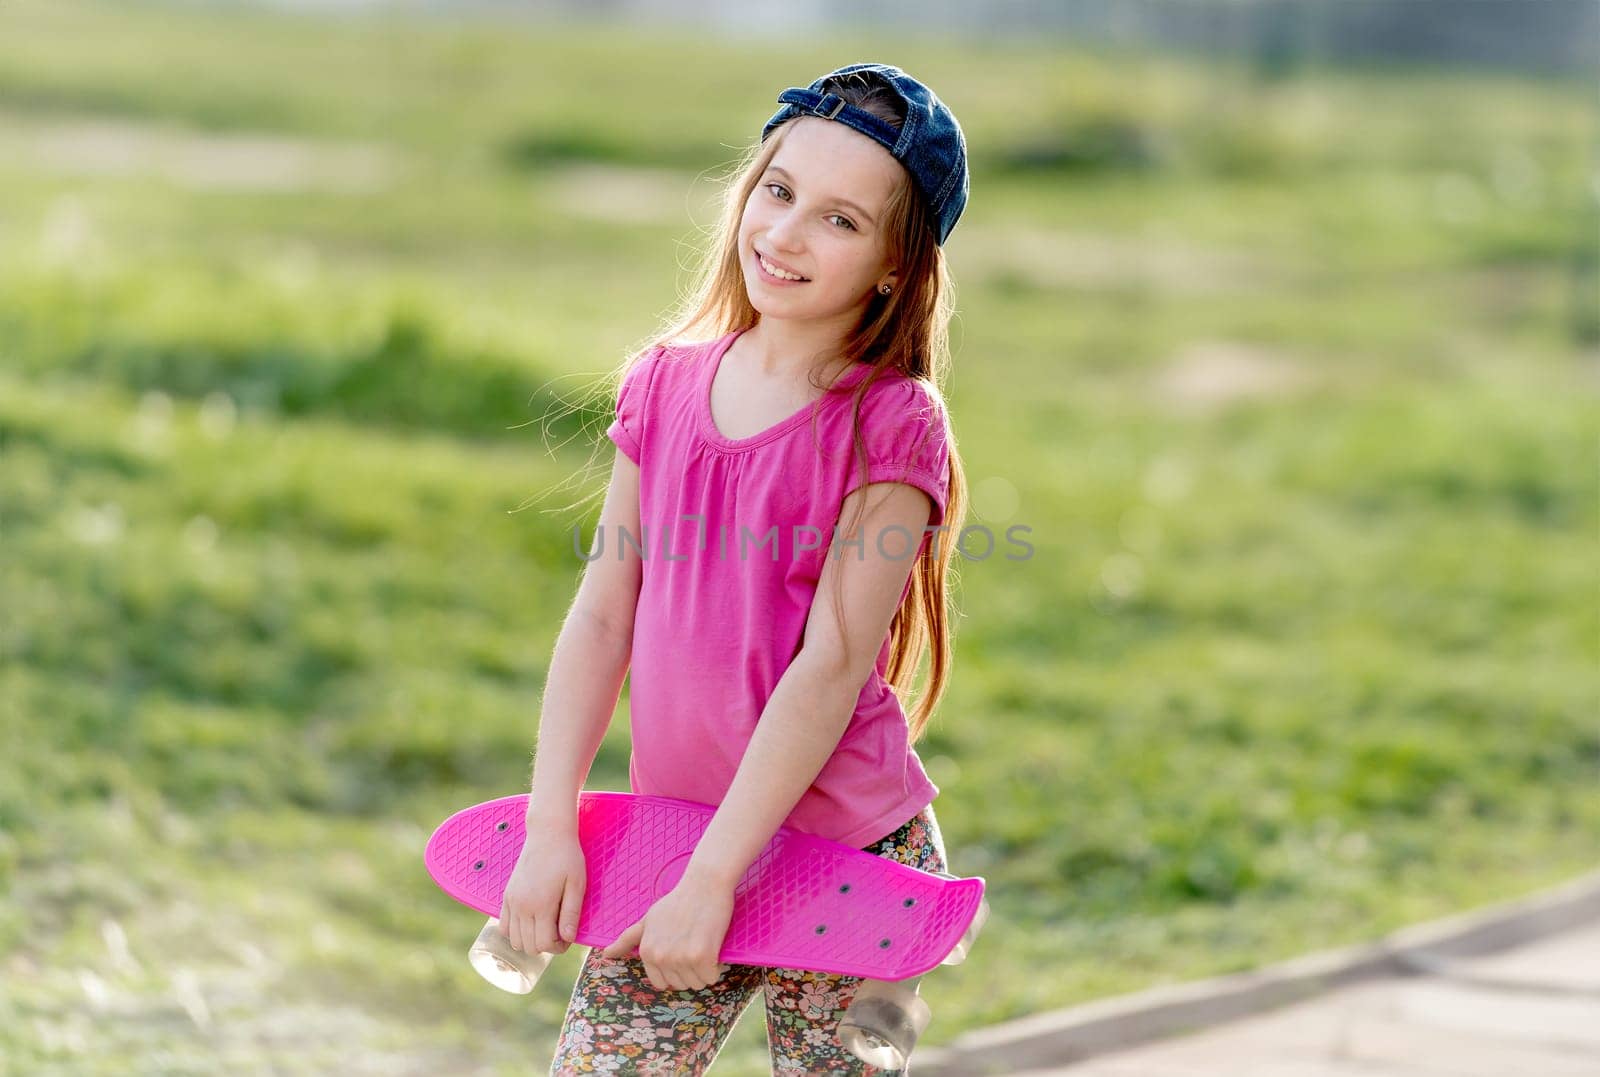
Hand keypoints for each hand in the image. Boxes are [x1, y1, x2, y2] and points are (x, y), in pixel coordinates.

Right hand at [497, 819, 585, 956]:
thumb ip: (571, 913)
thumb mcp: (577, 884)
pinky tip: (530, 922)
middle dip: (546, 946)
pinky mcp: (506, 895)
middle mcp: (522, 906)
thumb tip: (567, 938)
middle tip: (559, 932)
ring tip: (545, 927)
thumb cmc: (567, 857)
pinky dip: (515, 932)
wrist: (548, 834)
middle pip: (528, 946)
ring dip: (530, 941)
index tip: (567, 937)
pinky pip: (503, 926)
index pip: (544, 944)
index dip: (558, 947)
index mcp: (541, 904)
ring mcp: (512, 901)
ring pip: (514, 940)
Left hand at [600, 874, 734, 991]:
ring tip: (702, 943)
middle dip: (689, 971)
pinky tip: (712, 946)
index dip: (674, 970)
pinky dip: (715, 967)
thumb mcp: (647, 920)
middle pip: (680, 984)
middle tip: (693, 944)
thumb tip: (605, 955)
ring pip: (696, 984)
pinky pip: (710, 978)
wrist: (704, 885)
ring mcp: (681, 958)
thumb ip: (627, 940)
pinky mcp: (702, 956)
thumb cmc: (677, 902)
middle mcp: (661, 957)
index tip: (681, 950)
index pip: (661, 983)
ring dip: (703, 970)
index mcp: (647, 952)